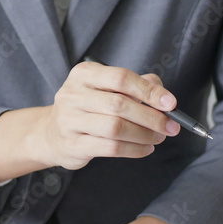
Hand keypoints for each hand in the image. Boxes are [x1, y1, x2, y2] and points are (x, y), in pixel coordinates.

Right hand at [38, 62, 180, 170]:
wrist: (52, 134)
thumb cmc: (88, 107)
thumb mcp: (107, 88)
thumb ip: (137, 86)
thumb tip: (164, 96)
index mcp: (84, 74)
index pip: (121, 78)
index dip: (148, 90)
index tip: (171, 103)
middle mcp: (72, 94)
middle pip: (119, 104)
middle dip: (151, 117)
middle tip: (170, 126)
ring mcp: (69, 120)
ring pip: (115, 128)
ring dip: (144, 134)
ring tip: (158, 137)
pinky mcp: (72, 145)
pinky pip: (110, 148)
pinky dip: (134, 149)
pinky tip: (145, 148)